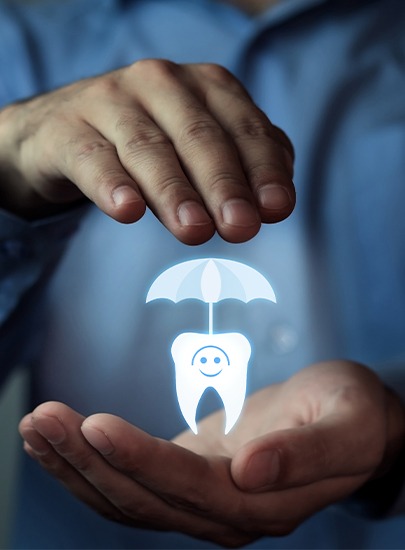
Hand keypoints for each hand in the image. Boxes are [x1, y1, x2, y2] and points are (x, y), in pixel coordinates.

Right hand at [0, 60, 294, 243]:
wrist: (64, 130)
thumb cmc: (148, 141)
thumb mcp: (199, 147)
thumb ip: (242, 164)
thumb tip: (277, 200)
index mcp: (204, 87)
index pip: (244, 129)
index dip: (264, 170)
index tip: (275, 210)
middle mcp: (160, 83)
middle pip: (199, 137)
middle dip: (224, 184)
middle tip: (240, 227)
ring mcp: (110, 101)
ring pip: (149, 148)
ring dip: (174, 191)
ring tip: (194, 230)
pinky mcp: (67, 129)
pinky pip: (92, 157)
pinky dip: (111, 184)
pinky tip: (127, 210)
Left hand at [20, 361, 403, 546]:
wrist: (350, 422)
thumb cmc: (353, 415)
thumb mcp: (347, 424)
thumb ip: (306, 454)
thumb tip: (252, 471)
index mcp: (262, 507)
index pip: (188, 489)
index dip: (139, 460)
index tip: (94, 424)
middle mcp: (224, 516)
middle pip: (143, 498)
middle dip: (88, 460)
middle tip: (43, 417)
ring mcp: (201, 502)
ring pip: (125, 497)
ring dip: (76, 464)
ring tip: (36, 424)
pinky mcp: (188, 480)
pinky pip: (130, 482)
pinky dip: (90, 464)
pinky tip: (60, 440)